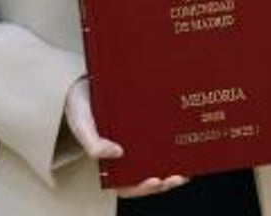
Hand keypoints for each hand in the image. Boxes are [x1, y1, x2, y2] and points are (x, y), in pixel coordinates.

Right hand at [63, 78, 187, 197]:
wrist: (85, 82)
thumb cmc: (82, 108)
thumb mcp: (83, 125)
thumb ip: (94, 143)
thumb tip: (118, 153)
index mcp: (111, 161)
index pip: (127, 184)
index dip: (142, 188)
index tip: (155, 181)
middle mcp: (128, 153)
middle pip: (148, 175)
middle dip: (165, 181)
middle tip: (178, 176)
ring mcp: (140, 139)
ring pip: (160, 159)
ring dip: (175, 165)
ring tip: (187, 164)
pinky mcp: (149, 122)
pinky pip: (164, 134)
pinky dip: (176, 139)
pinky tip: (188, 136)